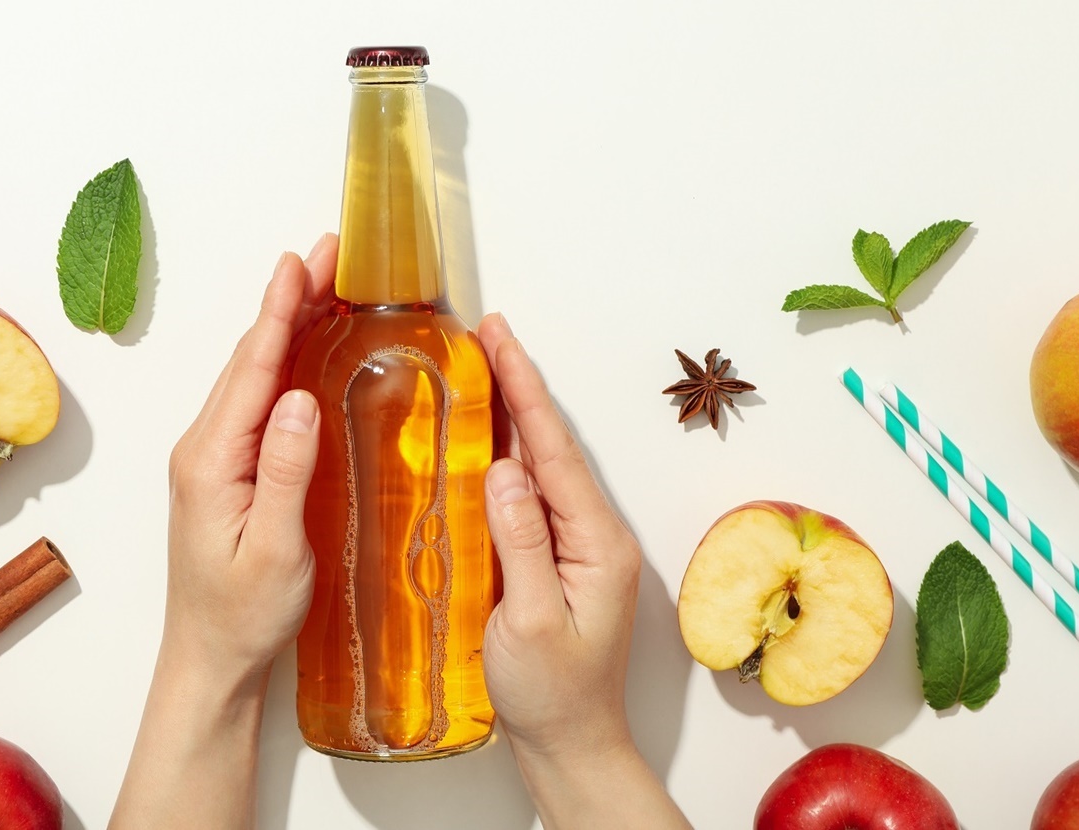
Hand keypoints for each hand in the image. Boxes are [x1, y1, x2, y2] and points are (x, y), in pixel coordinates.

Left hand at [110, 235, 337, 829]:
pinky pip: (255, 400)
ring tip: (321, 281)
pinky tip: (303, 347)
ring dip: (286, 324)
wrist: (210, 660)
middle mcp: (203, 448)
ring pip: (252, 375)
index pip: (252, 369)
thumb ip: (284, 470)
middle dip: (289, 299)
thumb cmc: (244, 615)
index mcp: (211, 460)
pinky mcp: (225, 471)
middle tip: (327, 251)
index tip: (301, 261)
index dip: (280, 310)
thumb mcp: (276, 549)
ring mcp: (211, 458)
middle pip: (250, 358)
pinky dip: (282, 362)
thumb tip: (297, 397)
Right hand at [477, 313, 690, 828]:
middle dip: (519, 386)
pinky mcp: (554, 560)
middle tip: (486, 334)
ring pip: (540, 466)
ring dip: (513, 416)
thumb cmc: (552, 695)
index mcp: (597, 542)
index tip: (500, 341)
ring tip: (481, 368)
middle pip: (552, 446)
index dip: (526, 391)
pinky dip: (505, 457)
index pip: (555, 451)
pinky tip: (483, 439)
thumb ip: (520, 542)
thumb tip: (503, 469)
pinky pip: (529, 495)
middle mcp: (593, 535)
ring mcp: (576, 546)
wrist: (569, 744)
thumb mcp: (529, 620)